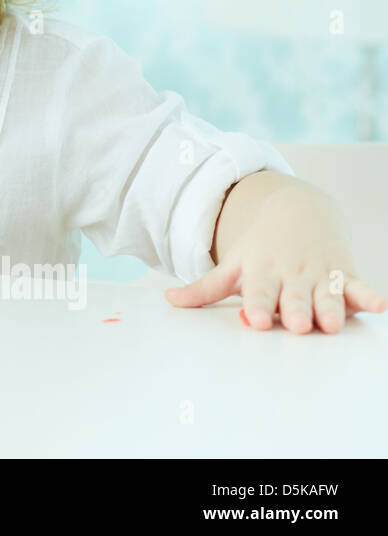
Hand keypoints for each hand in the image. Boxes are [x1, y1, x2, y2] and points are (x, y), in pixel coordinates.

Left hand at [164, 205, 386, 333]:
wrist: (295, 209)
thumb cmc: (259, 247)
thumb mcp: (232, 263)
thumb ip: (205, 288)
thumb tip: (168, 300)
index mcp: (261, 271)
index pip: (259, 292)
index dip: (259, 306)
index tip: (258, 320)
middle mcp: (291, 273)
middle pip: (294, 296)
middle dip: (297, 310)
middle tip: (300, 326)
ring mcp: (319, 272)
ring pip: (327, 294)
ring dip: (331, 307)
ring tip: (334, 323)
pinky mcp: (344, 272)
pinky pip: (359, 285)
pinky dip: (369, 295)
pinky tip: (380, 305)